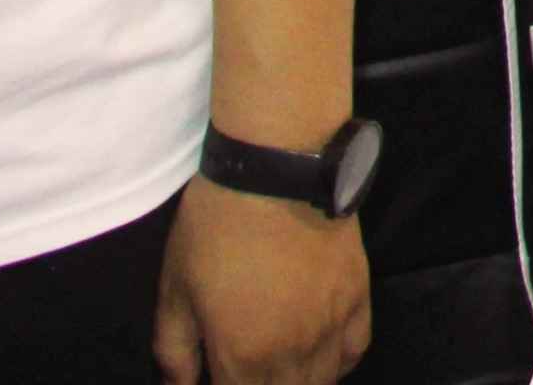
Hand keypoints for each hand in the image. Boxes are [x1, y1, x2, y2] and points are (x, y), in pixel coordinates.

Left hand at [152, 175, 371, 384]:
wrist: (278, 169)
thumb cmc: (216, 229)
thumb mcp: (174, 291)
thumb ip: (174, 353)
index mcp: (244, 358)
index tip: (213, 375)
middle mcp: (295, 354)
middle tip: (240, 369)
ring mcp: (333, 326)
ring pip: (320, 384)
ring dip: (295, 384)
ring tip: (273, 370)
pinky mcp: (358, 297)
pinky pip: (354, 351)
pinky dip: (335, 365)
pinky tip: (316, 357)